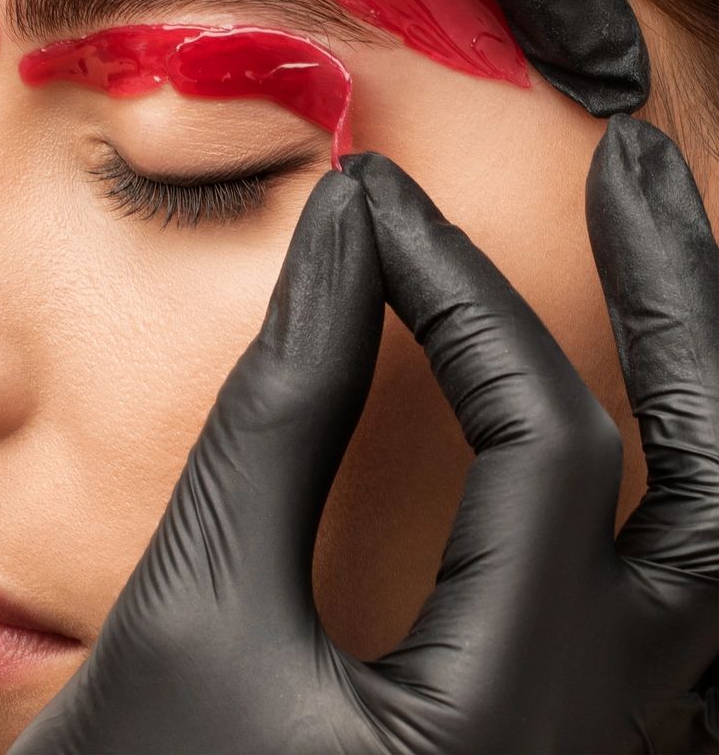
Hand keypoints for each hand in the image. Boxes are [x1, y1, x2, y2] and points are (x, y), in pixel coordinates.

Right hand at [9, 116, 718, 753]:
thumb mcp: (193, 605)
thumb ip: (281, 415)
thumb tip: (345, 241)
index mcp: (508, 725)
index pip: (546, 441)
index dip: (456, 292)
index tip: (377, 209)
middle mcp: (590, 753)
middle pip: (711, 495)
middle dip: (683, 306)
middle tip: (635, 163)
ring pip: (703, 560)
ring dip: (686, 400)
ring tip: (655, 268)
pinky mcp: (537, 753)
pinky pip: (650, 614)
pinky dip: (640, 494)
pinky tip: (603, 427)